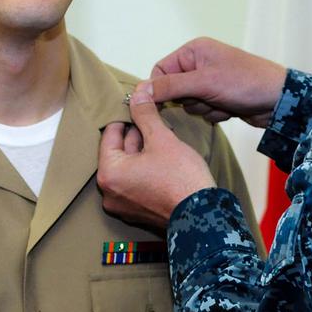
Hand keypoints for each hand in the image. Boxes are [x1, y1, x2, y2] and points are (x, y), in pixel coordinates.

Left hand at [97, 89, 215, 227]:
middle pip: (118, 152)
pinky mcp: (137, 212)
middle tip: (154, 122)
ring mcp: (123, 205)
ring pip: (128, 167)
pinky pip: (136, 183)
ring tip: (162, 139)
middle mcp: (109, 192)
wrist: (203, 218)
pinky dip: (145, 169)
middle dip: (136, 135)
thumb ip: (146, 114)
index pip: (110, 135)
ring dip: (142, 152)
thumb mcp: (162, 139)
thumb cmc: (181, 179)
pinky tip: (164, 159)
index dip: (126, 118)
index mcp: (109, 174)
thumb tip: (138, 93)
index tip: (139, 108)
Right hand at [147, 37, 286, 126]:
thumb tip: (140, 91)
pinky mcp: (217, 97)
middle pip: (173, 90)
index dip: (160, 89)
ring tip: (222, 103)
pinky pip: (202, 110)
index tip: (163, 105)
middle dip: (189, 100)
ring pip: (187, 103)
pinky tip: (229, 109)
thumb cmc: (245, 82)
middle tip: (207, 98)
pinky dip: (213, 114)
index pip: (160, 71)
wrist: (279, 101)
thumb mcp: (204, 83)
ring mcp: (209, 81)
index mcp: (193, 51)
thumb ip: (170, 87)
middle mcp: (199, 63)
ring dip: (202, 109)